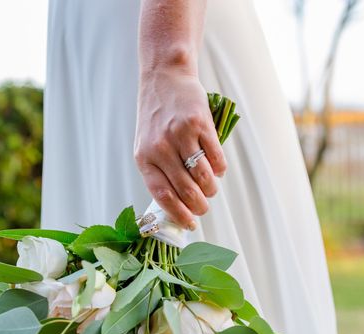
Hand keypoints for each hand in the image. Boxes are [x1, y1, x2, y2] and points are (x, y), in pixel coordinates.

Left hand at [134, 71, 225, 228]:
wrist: (164, 78)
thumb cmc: (156, 118)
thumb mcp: (146, 145)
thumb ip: (158, 171)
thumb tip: (177, 206)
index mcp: (144, 157)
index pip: (162, 195)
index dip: (178, 214)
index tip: (190, 224)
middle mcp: (160, 148)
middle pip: (186, 190)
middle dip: (199, 206)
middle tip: (204, 208)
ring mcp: (180, 135)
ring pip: (203, 176)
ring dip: (211, 189)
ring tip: (211, 188)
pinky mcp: (199, 124)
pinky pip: (215, 158)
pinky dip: (220, 169)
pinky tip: (217, 169)